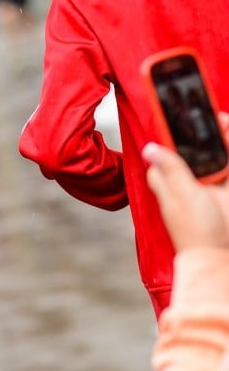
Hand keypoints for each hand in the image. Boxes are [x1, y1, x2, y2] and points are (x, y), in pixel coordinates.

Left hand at [144, 113, 228, 251]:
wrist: (220, 257)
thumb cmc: (195, 229)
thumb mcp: (182, 195)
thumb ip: (171, 170)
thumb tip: (150, 147)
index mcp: (173, 183)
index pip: (168, 154)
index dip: (171, 136)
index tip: (175, 114)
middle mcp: (192, 183)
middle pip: (197, 151)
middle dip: (204, 133)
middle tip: (208, 113)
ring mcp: (213, 186)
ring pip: (218, 156)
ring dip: (221, 138)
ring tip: (222, 119)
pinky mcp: (228, 189)